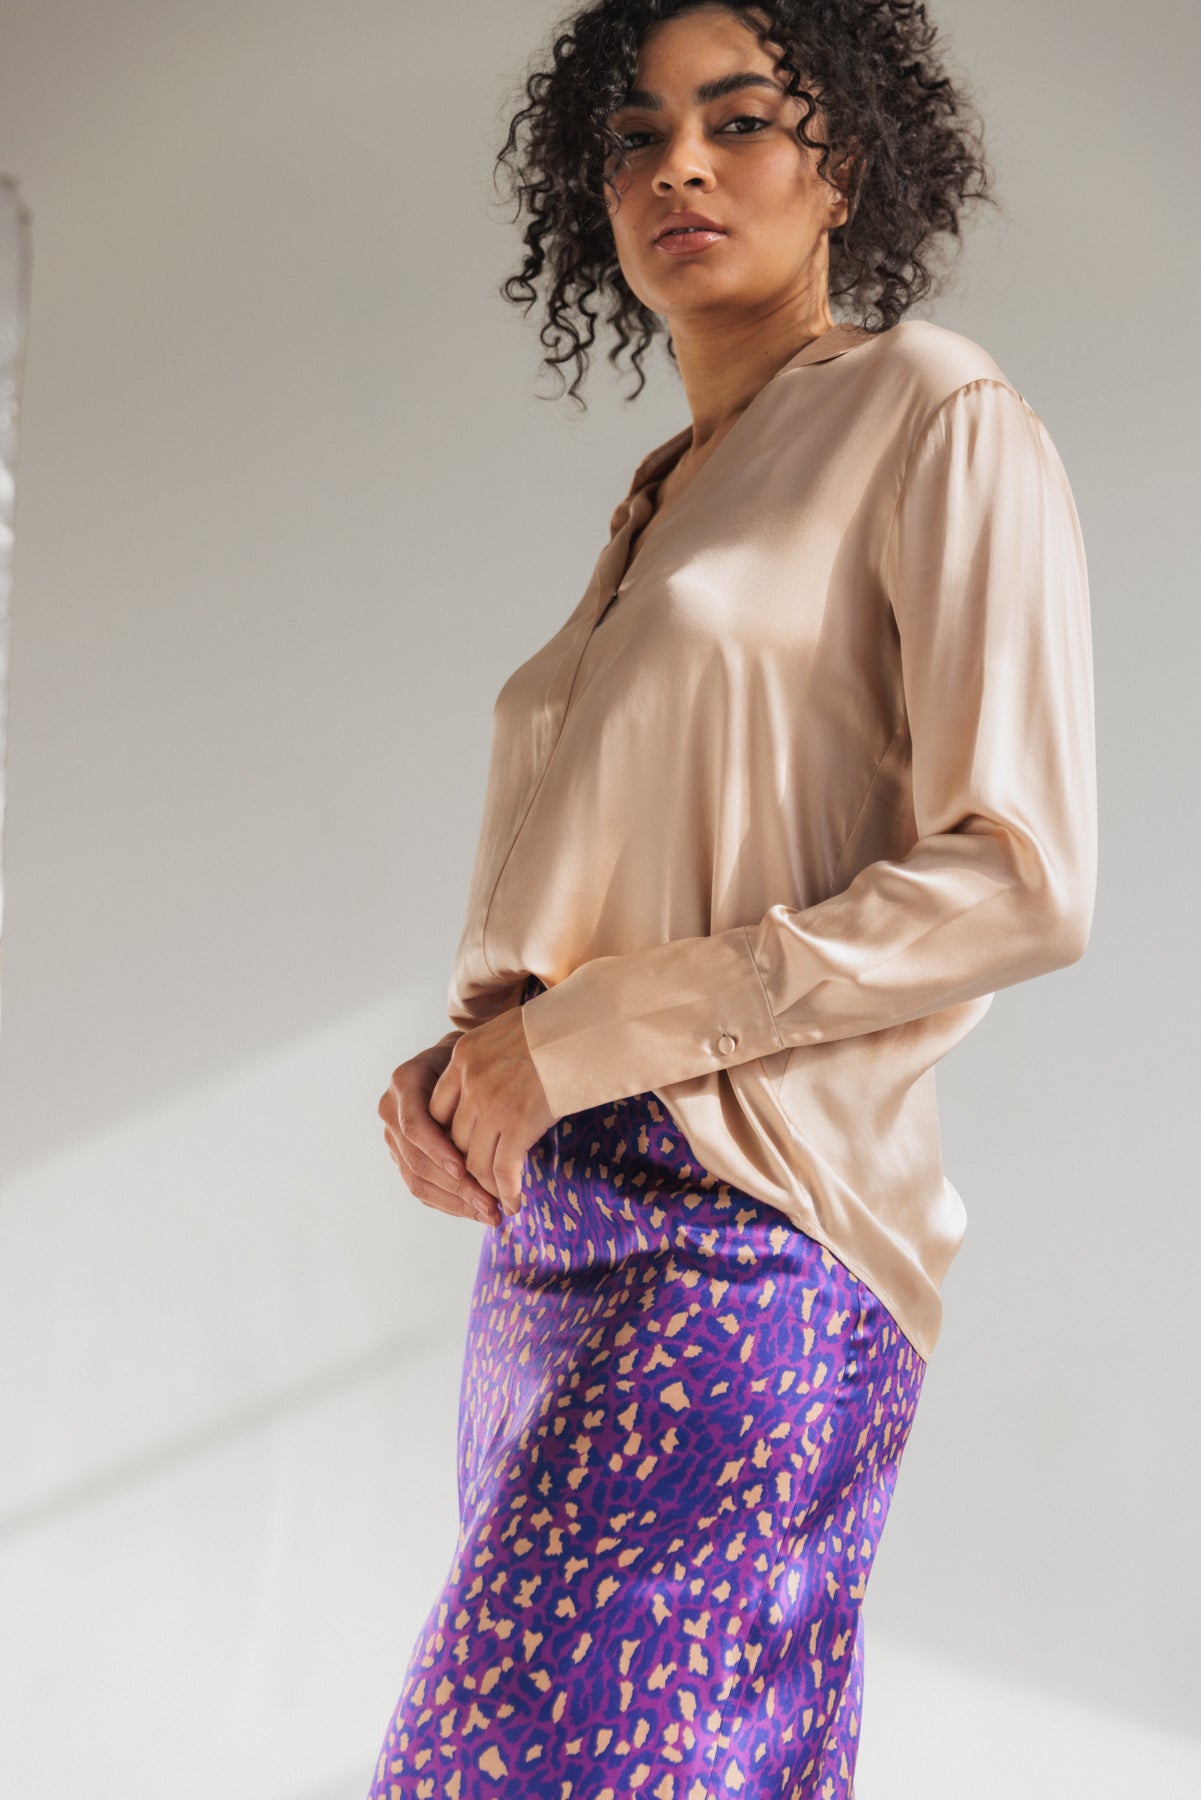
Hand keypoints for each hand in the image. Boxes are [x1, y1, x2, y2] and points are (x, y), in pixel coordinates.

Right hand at [378, 1039, 503, 1226]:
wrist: (456, 1061)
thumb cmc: (472, 1061)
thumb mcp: (472, 1065)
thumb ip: (471, 1093)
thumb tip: (492, 1137)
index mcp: (404, 1082)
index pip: (414, 1124)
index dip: (437, 1149)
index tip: (465, 1169)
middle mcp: (391, 1110)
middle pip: (416, 1159)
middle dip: (455, 1187)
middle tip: (490, 1205)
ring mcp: (393, 1137)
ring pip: (417, 1180)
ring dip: (455, 1202)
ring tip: (491, 1214)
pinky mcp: (402, 1156)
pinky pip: (421, 1187)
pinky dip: (450, 1203)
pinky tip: (477, 1211)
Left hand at [428, 1002, 556, 1216]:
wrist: (587, 1026)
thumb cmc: (559, 1027)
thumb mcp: (508, 1030)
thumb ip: (490, 1057)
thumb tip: (496, 1080)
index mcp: (463, 1055)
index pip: (437, 1109)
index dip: (448, 1138)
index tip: (462, 1153)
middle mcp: (469, 1081)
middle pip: (453, 1140)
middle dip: (465, 1168)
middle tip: (479, 1186)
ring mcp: (491, 1103)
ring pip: (474, 1161)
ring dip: (485, 1187)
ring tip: (497, 1201)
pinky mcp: (518, 1123)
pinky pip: (503, 1170)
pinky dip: (507, 1192)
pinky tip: (514, 1203)